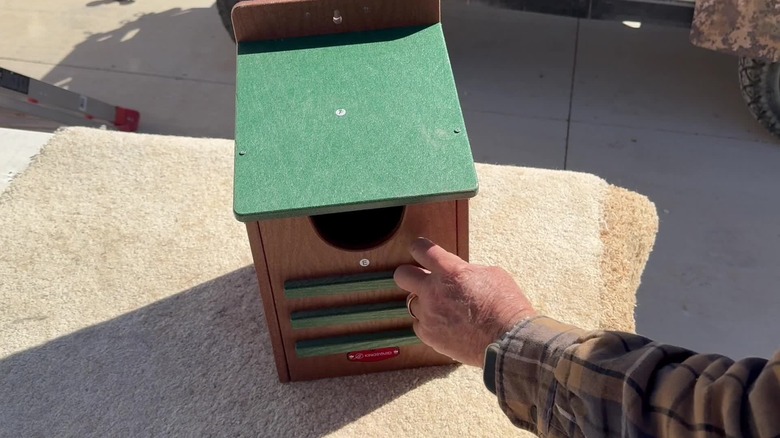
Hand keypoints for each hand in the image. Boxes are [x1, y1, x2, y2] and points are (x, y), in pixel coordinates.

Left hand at [394, 238, 536, 366]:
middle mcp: (433, 290)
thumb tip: (458, 273)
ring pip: (411, 303)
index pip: (422, 250)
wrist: (509, 340)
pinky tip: (444, 325)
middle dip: (410, 275)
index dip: (419, 248)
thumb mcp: (491, 275)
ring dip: (424, 303)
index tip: (420, 250)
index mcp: (450, 270)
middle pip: (402, 275)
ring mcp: (429, 314)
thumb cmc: (506, 306)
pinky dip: (429, 324)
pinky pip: (419, 325)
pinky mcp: (429, 336)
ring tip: (443, 308)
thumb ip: (467, 271)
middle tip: (422, 280)